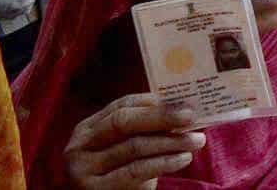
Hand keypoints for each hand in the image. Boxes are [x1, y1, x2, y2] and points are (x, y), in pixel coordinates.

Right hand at [65, 95, 206, 189]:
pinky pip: (134, 171)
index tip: (185, 101)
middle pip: (123, 122)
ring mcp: (83, 169)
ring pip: (133, 147)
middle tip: (191, 116)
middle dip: (161, 117)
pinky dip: (163, 163)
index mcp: (88, 129)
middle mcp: (79, 146)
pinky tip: (183, 159)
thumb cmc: (122, 175)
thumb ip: (145, 129)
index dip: (154, 102)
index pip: (122, 105)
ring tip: (197, 140)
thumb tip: (184, 107)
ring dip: (171, 142)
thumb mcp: (127, 149)